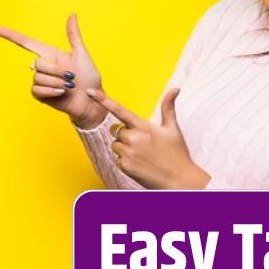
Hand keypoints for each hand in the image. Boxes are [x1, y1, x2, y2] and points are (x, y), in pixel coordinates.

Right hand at [0, 14, 106, 128]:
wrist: (90, 101)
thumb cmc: (89, 78)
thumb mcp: (82, 54)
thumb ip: (73, 35)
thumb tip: (72, 14)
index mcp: (51, 54)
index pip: (25, 42)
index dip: (9, 35)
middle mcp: (44, 66)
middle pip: (37, 62)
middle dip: (55, 70)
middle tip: (71, 77)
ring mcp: (41, 81)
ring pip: (38, 77)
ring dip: (56, 83)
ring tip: (68, 87)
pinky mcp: (40, 95)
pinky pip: (37, 90)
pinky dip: (50, 92)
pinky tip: (61, 93)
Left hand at [85, 87, 210, 189]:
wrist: (179, 179)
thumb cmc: (177, 153)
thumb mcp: (172, 128)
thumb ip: (168, 107)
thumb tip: (175, 89)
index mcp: (144, 127)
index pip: (120, 110)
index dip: (103, 100)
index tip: (89, 91)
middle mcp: (134, 138)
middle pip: (116, 131)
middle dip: (126, 135)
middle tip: (143, 144)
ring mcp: (129, 153)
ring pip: (115, 145)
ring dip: (124, 148)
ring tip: (142, 155)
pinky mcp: (125, 166)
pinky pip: (117, 159)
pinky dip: (125, 161)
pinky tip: (140, 164)